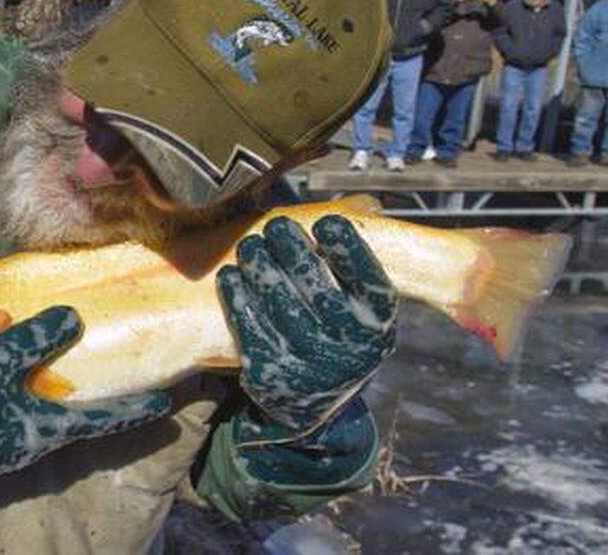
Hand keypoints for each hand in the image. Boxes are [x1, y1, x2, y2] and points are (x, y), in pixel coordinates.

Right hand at [0, 307, 170, 494]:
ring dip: (67, 398)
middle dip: (106, 403)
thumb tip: (73, 318)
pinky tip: (25, 379)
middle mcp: (28, 440)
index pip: (101, 419)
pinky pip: (18, 410)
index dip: (135, 409)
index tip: (169, 404)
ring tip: (85, 376)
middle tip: (136, 386)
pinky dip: (31, 394)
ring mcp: (2, 440)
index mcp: (39, 430)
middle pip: (79, 418)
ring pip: (47, 414)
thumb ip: (29, 343)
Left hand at [216, 216, 395, 443]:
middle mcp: (350, 347)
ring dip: (261, 268)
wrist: (310, 402)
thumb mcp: (361, 306)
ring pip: (281, 305)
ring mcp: (310, 363)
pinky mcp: (273, 374)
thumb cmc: (336, 331)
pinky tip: (230, 276)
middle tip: (276, 226)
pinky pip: (251, 328)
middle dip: (294, 251)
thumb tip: (360, 204)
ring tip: (249, 246)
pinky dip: (238, 298)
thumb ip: (355, 264)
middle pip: (318, 289)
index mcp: (377, 323)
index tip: (327, 223)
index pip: (369, 281)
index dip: (349, 250)